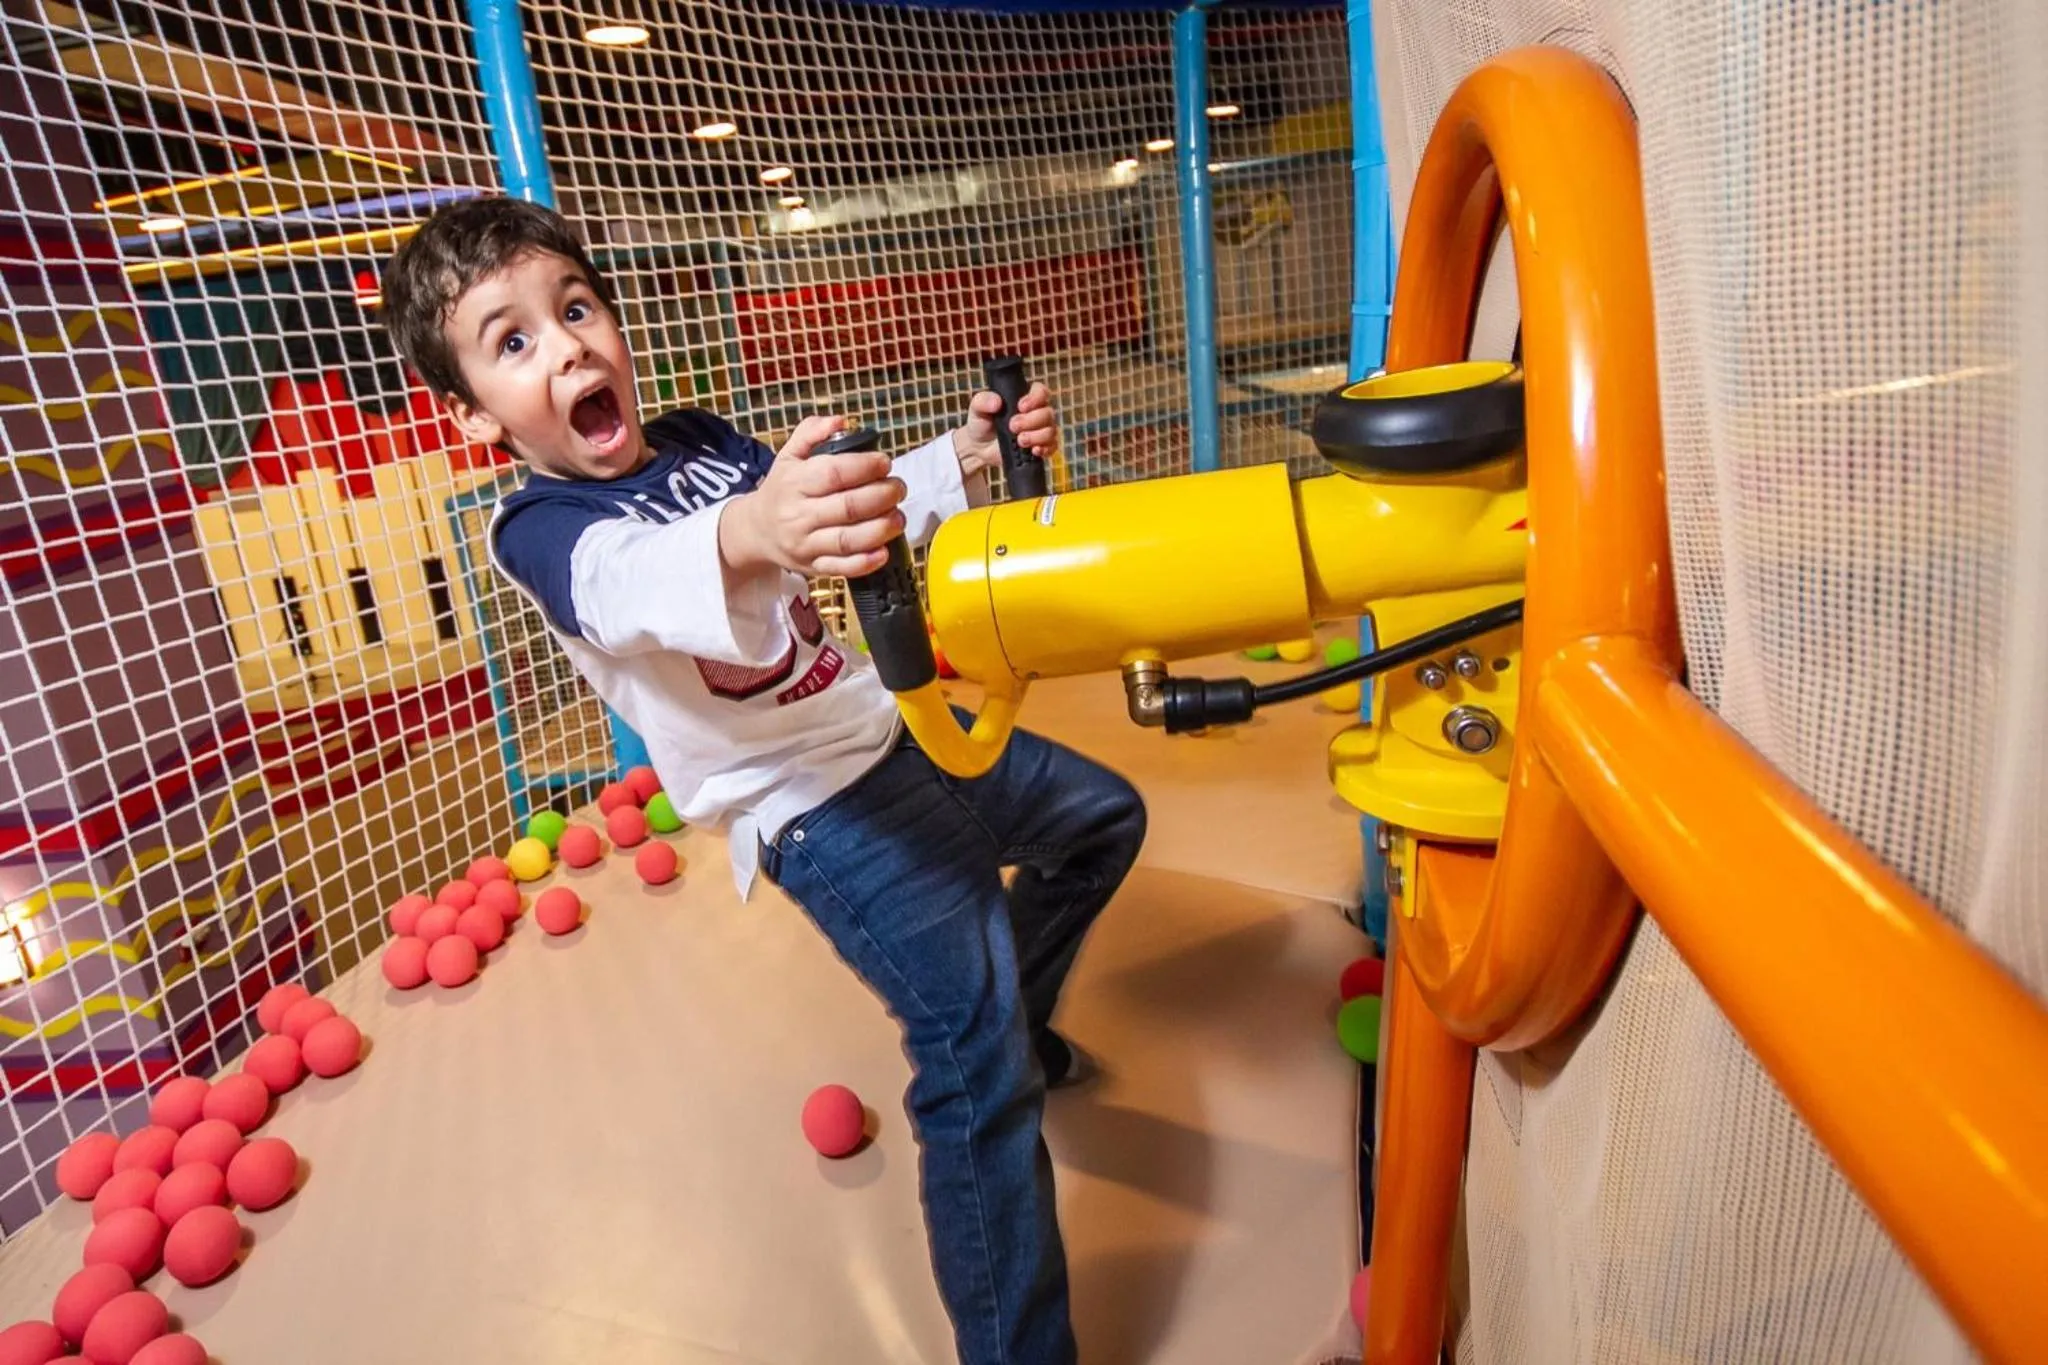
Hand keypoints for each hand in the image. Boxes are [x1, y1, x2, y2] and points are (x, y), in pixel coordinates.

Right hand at [719, 415, 906, 578]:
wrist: (756, 531)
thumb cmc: (781, 490)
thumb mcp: (789, 455)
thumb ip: (812, 432)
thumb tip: (840, 420)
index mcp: (793, 483)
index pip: (833, 473)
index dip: (865, 467)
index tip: (884, 463)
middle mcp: (798, 515)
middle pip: (847, 507)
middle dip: (882, 496)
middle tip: (898, 488)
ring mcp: (806, 544)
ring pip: (848, 539)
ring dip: (881, 528)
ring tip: (898, 517)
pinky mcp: (814, 567)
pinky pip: (843, 568)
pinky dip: (867, 562)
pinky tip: (884, 550)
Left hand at [953, 382, 1057, 478]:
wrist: (979, 448)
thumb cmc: (981, 423)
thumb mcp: (977, 409)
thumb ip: (983, 401)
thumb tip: (997, 402)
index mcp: (1025, 399)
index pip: (1041, 391)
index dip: (1035, 398)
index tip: (1021, 406)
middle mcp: (1036, 413)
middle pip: (1047, 413)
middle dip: (1031, 421)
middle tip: (1012, 426)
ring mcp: (1040, 430)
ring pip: (1051, 430)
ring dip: (1036, 436)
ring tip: (1019, 440)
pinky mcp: (1040, 446)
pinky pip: (1052, 446)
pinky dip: (1045, 448)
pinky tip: (1033, 450)